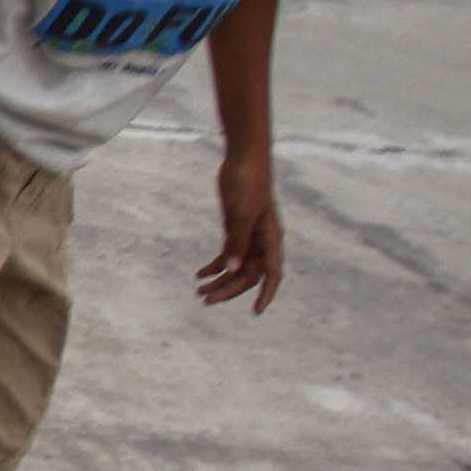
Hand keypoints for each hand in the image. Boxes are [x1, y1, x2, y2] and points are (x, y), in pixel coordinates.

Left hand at [198, 151, 283, 311]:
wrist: (243, 158)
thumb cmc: (247, 182)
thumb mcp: (240, 214)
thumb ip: (236, 242)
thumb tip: (231, 269)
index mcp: (270, 239)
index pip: (272, 274)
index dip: (266, 294)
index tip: (256, 312)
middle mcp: (262, 241)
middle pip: (248, 274)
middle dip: (228, 290)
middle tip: (205, 300)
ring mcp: (250, 235)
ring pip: (236, 266)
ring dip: (220, 280)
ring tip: (198, 292)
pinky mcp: (237, 228)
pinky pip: (228, 253)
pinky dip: (215, 264)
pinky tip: (199, 273)